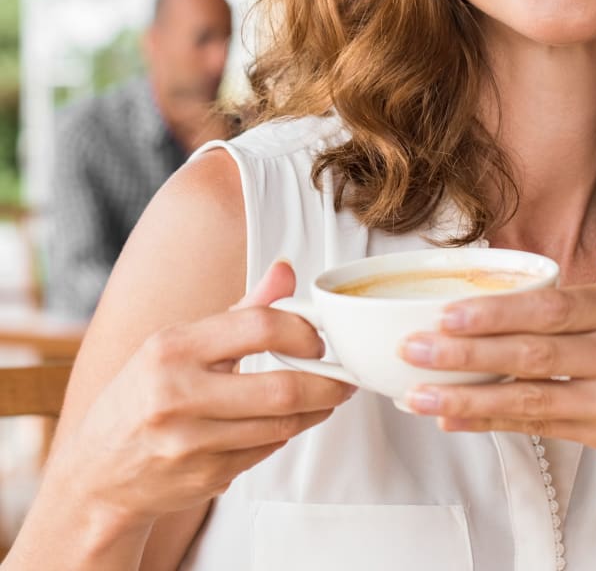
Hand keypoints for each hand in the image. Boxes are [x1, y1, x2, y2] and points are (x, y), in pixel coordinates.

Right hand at [46, 261, 354, 528]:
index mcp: (172, 348)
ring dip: (315, 410)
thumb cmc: (145, 394)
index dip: (303, 331)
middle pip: (281, 388)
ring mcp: (190, 443)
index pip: (259, 326)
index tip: (320, 338)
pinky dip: (285, 434)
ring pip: (281, 425)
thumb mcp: (180, 342)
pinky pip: (265, 452)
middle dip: (327, 382)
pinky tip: (288, 421)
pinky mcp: (203, 478)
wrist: (97, 472)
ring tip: (327, 395)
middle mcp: (176, 396)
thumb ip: (242, 309)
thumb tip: (286, 270)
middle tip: (344, 376)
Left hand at [399, 282, 595, 472]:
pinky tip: (459, 419)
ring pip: (532, 398)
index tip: (448, 314)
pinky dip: (495, 422)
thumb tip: (497, 311)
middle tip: (416, 349)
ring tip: (422, 395)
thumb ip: (578, 310)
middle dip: (467, 353)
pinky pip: (543, 428)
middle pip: (535, 353)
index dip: (496, 313)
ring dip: (469, 398)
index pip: (552, 308)